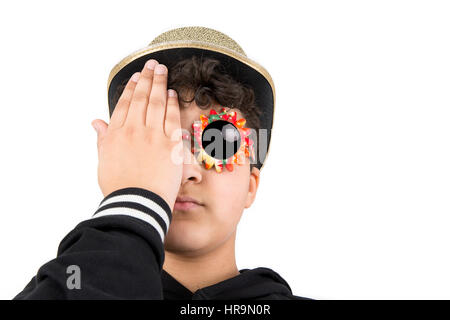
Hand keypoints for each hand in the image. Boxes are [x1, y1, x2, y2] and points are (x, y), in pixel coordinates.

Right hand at [91, 59, 182, 210]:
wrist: (138, 204)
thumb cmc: (120, 187)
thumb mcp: (104, 162)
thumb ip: (103, 139)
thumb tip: (96, 122)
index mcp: (115, 135)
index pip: (124, 104)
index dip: (131, 88)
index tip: (136, 77)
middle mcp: (133, 130)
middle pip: (141, 98)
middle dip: (147, 79)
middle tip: (152, 64)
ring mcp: (152, 135)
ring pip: (156, 103)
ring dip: (159, 84)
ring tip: (162, 70)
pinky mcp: (169, 143)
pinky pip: (171, 118)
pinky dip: (172, 103)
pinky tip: (173, 93)